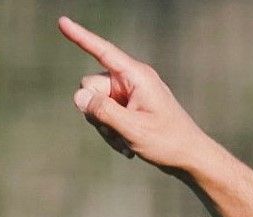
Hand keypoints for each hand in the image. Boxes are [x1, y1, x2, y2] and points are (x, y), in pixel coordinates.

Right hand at [58, 16, 211, 171]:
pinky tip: (127, 147)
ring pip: (94, 103)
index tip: (61, 21)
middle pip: (91, 85)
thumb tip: (79, 96)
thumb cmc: (168, 142)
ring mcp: (129, 94)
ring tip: (127, 144)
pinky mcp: (128, 107)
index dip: (80, 37)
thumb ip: (103, 111)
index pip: (103, 51)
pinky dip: (111, 131)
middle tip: (118, 132)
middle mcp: (132, 80)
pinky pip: (104, 114)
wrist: (190, 158)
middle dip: (95, 111)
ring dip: (104, 126)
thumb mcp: (133, 129)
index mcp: (138, 77)